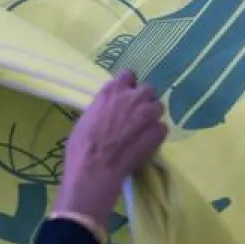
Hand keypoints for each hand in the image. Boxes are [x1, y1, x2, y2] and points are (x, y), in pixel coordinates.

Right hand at [55, 72, 167, 229]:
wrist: (95, 168)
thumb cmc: (82, 144)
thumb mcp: (88, 116)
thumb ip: (105, 106)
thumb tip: (111, 109)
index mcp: (113, 90)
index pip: (129, 75)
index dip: (128, 85)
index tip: (126, 94)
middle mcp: (134, 97)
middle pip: (148, 89)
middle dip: (143, 99)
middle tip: (136, 113)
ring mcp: (149, 114)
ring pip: (158, 108)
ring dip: (152, 116)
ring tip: (142, 130)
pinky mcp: (159, 132)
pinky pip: (162, 128)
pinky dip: (156, 134)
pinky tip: (146, 144)